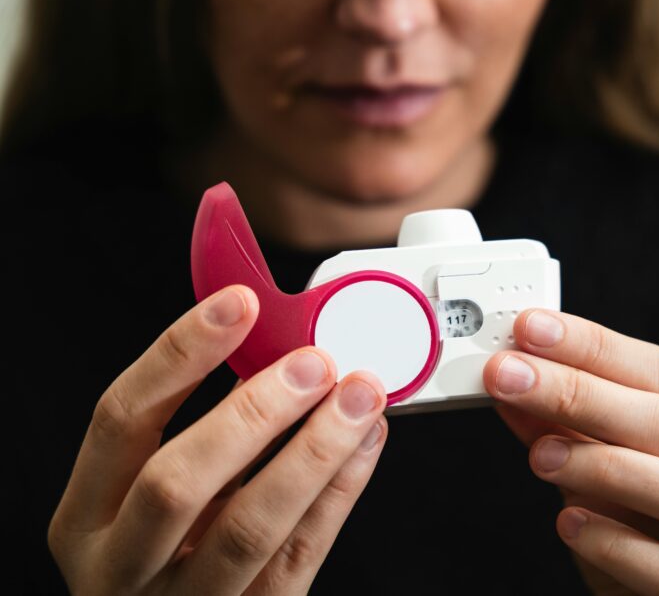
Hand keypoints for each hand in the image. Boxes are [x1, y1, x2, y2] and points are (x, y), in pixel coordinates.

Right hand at [48, 285, 388, 594]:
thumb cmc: (171, 545)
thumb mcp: (156, 487)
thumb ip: (205, 428)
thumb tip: (276, 345)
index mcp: (85, 517)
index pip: (120, 419)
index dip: (180, 353)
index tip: (237, 303)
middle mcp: (121, 565)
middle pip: (177, 481)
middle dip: (253, 412)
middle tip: (313, 362)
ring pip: (251, 526)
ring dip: (314, 449)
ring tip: (358, 395)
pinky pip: (301, 553)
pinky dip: (340, 490)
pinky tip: (364, 441)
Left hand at [483, 309, 658, 594]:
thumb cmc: (646, 551)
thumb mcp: (604, 483)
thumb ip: (568, 431)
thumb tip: (514, 377)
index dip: (598, 347)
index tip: (531, 329)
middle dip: (585, 393)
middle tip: (512, 377)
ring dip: (608, 466)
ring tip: (538, 456)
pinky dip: (619, 544)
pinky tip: (569, 525)